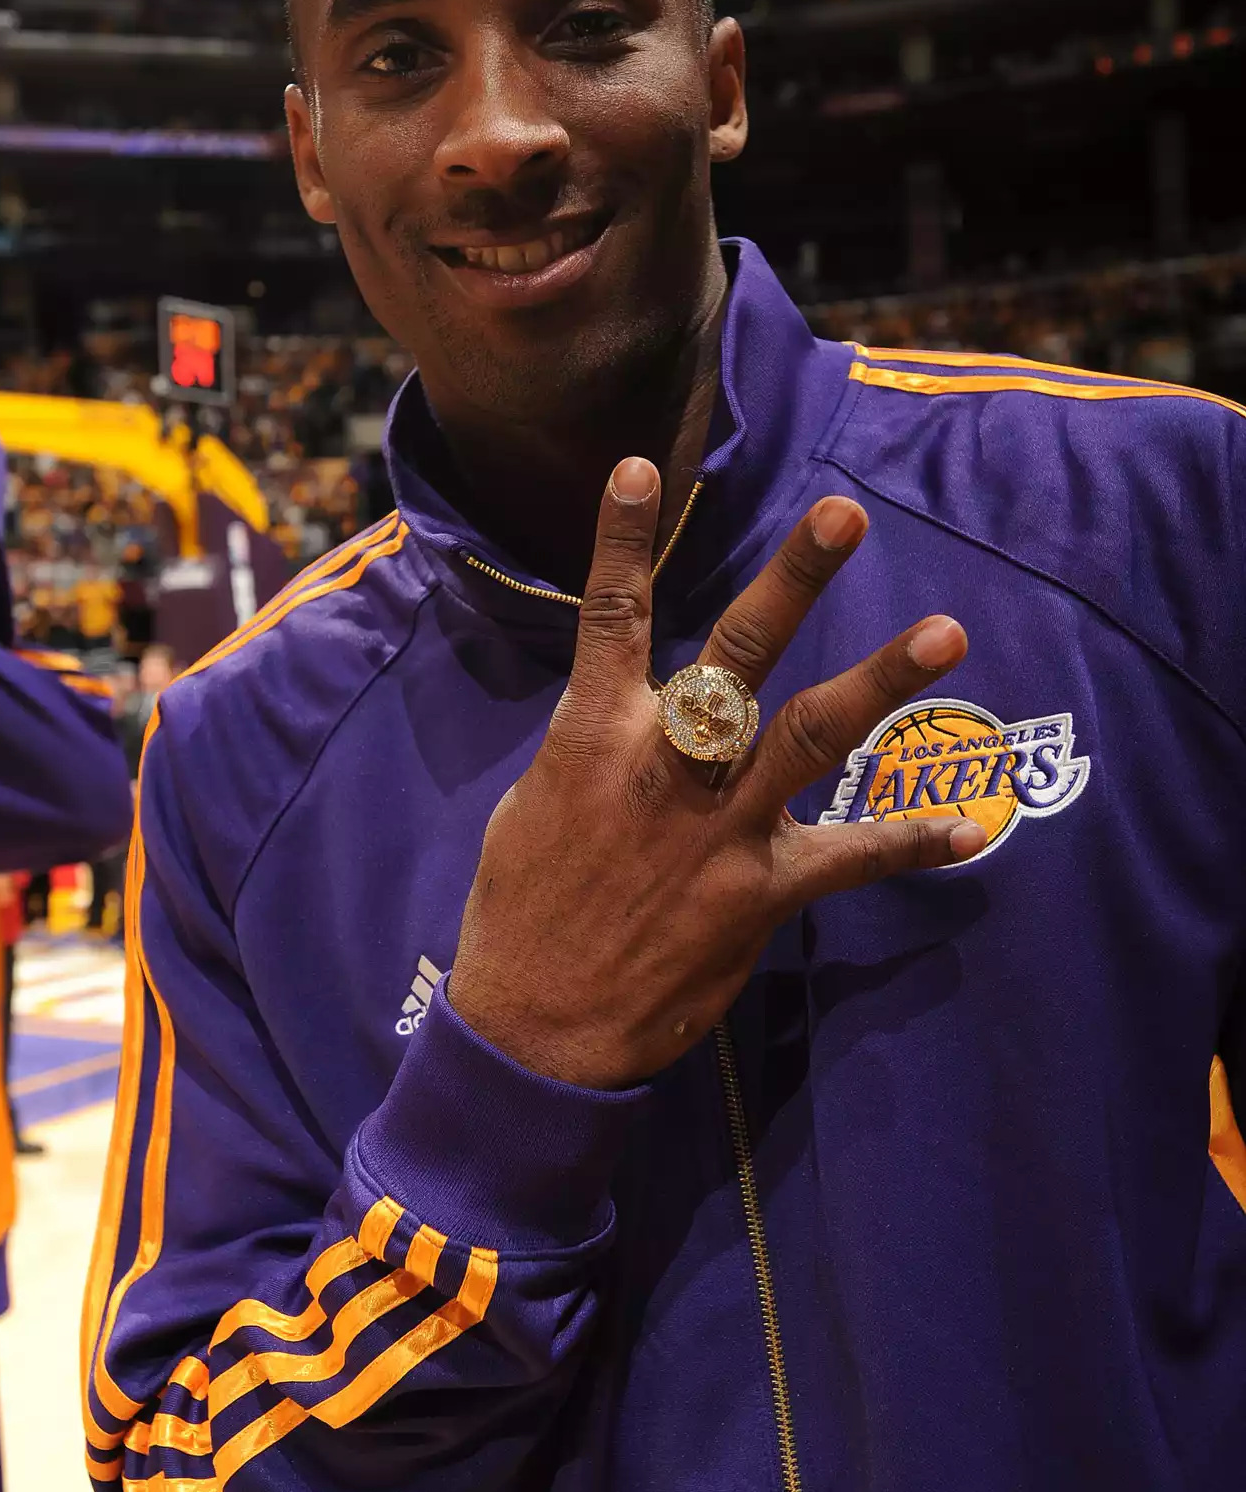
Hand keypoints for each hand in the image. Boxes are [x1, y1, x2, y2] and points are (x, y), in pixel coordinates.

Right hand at [449, 457, 982, 1088]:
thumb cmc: (521, 907)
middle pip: (739, 651)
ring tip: (948, 633)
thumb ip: (596, 745)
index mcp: (595, 735)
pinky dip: (908, 842)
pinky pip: (847, 859)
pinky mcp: (758, 893)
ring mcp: (718, 826)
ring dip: (882, 681)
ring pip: (810, 734)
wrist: (535, 1024)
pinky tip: (969, 831)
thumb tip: (632, 710)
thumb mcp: (540, 804)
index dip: (620, 539)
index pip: (608, 616)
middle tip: (846, 514)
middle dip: (794, 579)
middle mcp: (665, 764)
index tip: (636, 467)